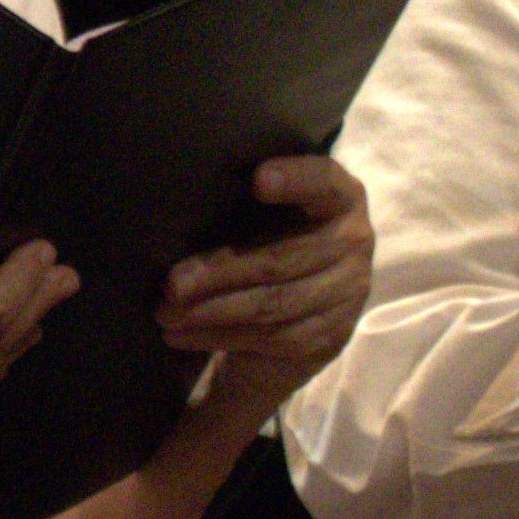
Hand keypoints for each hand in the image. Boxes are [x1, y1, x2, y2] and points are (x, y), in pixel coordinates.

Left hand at [160, 151, 372, 430]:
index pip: (325, 183)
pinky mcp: (330, 335)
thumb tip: (178, 199)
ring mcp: (347, 294)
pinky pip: (272, 338)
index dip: (296, 180)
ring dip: (212, 311)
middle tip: (171, 285)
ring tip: (166, 313)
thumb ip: (244, 201)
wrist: (306, 301)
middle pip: (280, 259)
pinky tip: (184, 335)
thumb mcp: (265, 212)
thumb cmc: (271, 237)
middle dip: (219, 273)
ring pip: (273, 304)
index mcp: (340, 198)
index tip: (258, 180)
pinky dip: (221, 336)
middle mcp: (353, 242)